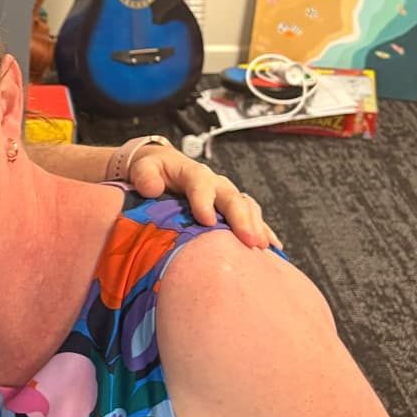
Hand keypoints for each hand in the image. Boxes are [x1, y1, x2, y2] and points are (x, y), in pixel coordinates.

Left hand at [129, 144, 279, 250]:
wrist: (160, 168)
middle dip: (241, 219)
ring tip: (262, 246)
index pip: (200, 184)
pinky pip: (251, 219)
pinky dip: (262, 231)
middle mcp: (214, 183)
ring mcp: (225, 196)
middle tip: (248, 240)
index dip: (204, 201)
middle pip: (231, 198)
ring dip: (255, 226)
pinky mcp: (230, 209)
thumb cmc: (151, 171)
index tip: (207, 220)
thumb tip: (151, 188)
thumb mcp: (143, 168)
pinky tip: (273, 249)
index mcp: (192, 174)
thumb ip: (145, 175)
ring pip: (246, 207)